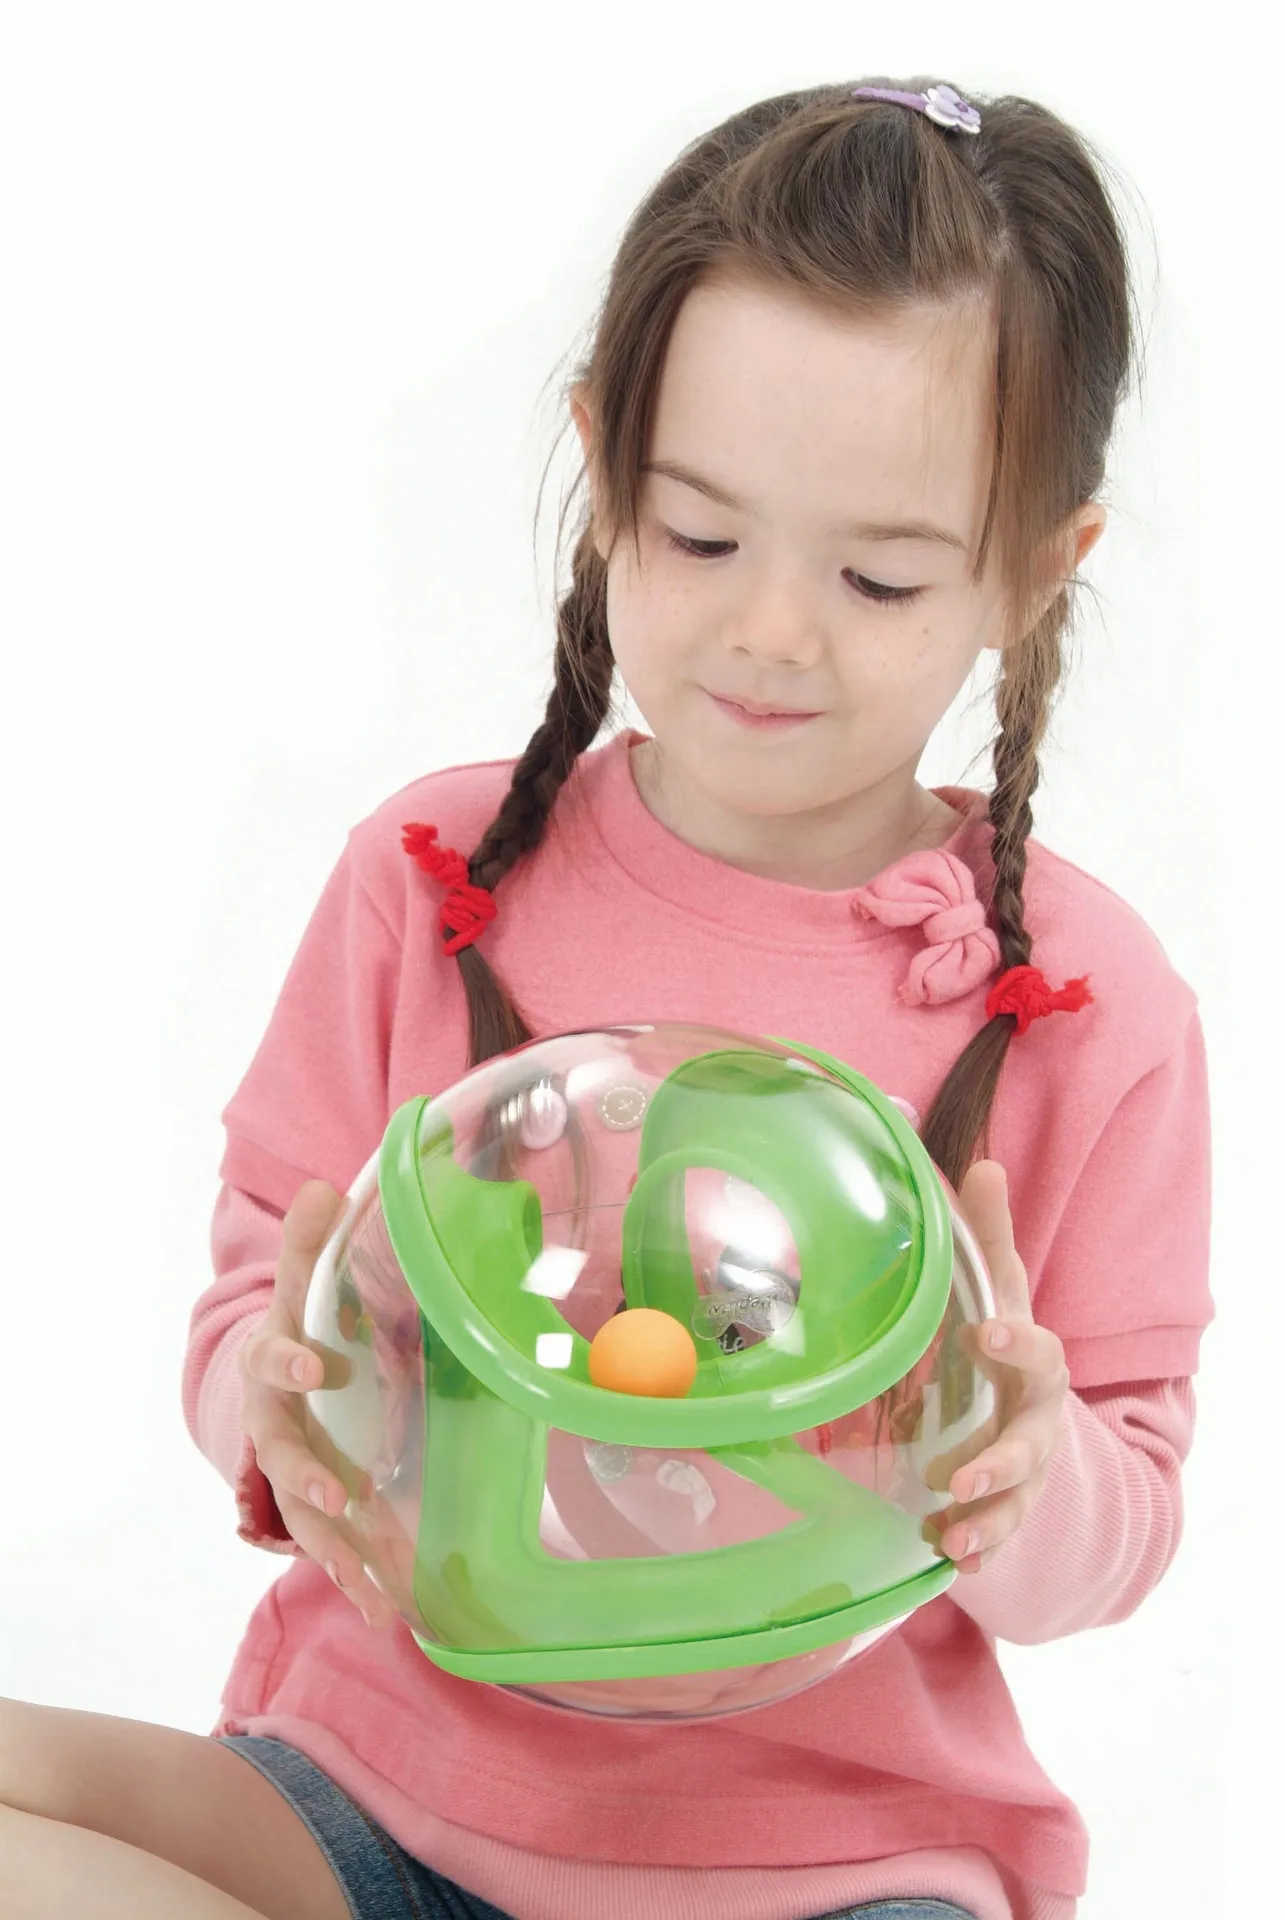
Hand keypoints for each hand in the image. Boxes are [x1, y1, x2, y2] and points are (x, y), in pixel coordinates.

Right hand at [238, 1180, 396, 1629]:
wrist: (271, 1370)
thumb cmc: (296, 1318)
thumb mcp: (300, 1275)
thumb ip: (311, 1241)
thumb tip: (320, 1186)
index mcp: (272, 1359)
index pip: (274, 1357)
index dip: (291, 1362)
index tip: (316, 1365)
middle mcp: (274, 1422)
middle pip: (282, 1453)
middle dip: (306, 1476)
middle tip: (337, 1495)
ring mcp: (292, 1468)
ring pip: (304, 1516)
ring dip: (334, 1549)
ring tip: (366, 1588)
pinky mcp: (315, 1503)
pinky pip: (331, 1544)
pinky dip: (356, 1576)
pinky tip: (388, 1610)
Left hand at [932, 1160, 1070, 1574]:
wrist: (1026, 1406)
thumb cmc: (1001, 1335)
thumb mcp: (996, 1286)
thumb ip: (985, 1233)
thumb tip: (982, 1160)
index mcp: (1032, 1363)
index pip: (1037, 1351)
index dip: (1017, 1341)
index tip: (984, 1332)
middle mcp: (1036, 1422)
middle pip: (1032, 1445)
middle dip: (1001, 1463)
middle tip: (958, 1476)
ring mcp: (1024, 1473)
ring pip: (1016, 1504)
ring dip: (985, 1521)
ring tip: (951, 1535)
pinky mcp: (1001, 1511)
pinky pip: (993, 1538)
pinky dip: (972, 1550)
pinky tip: (945, 1557)